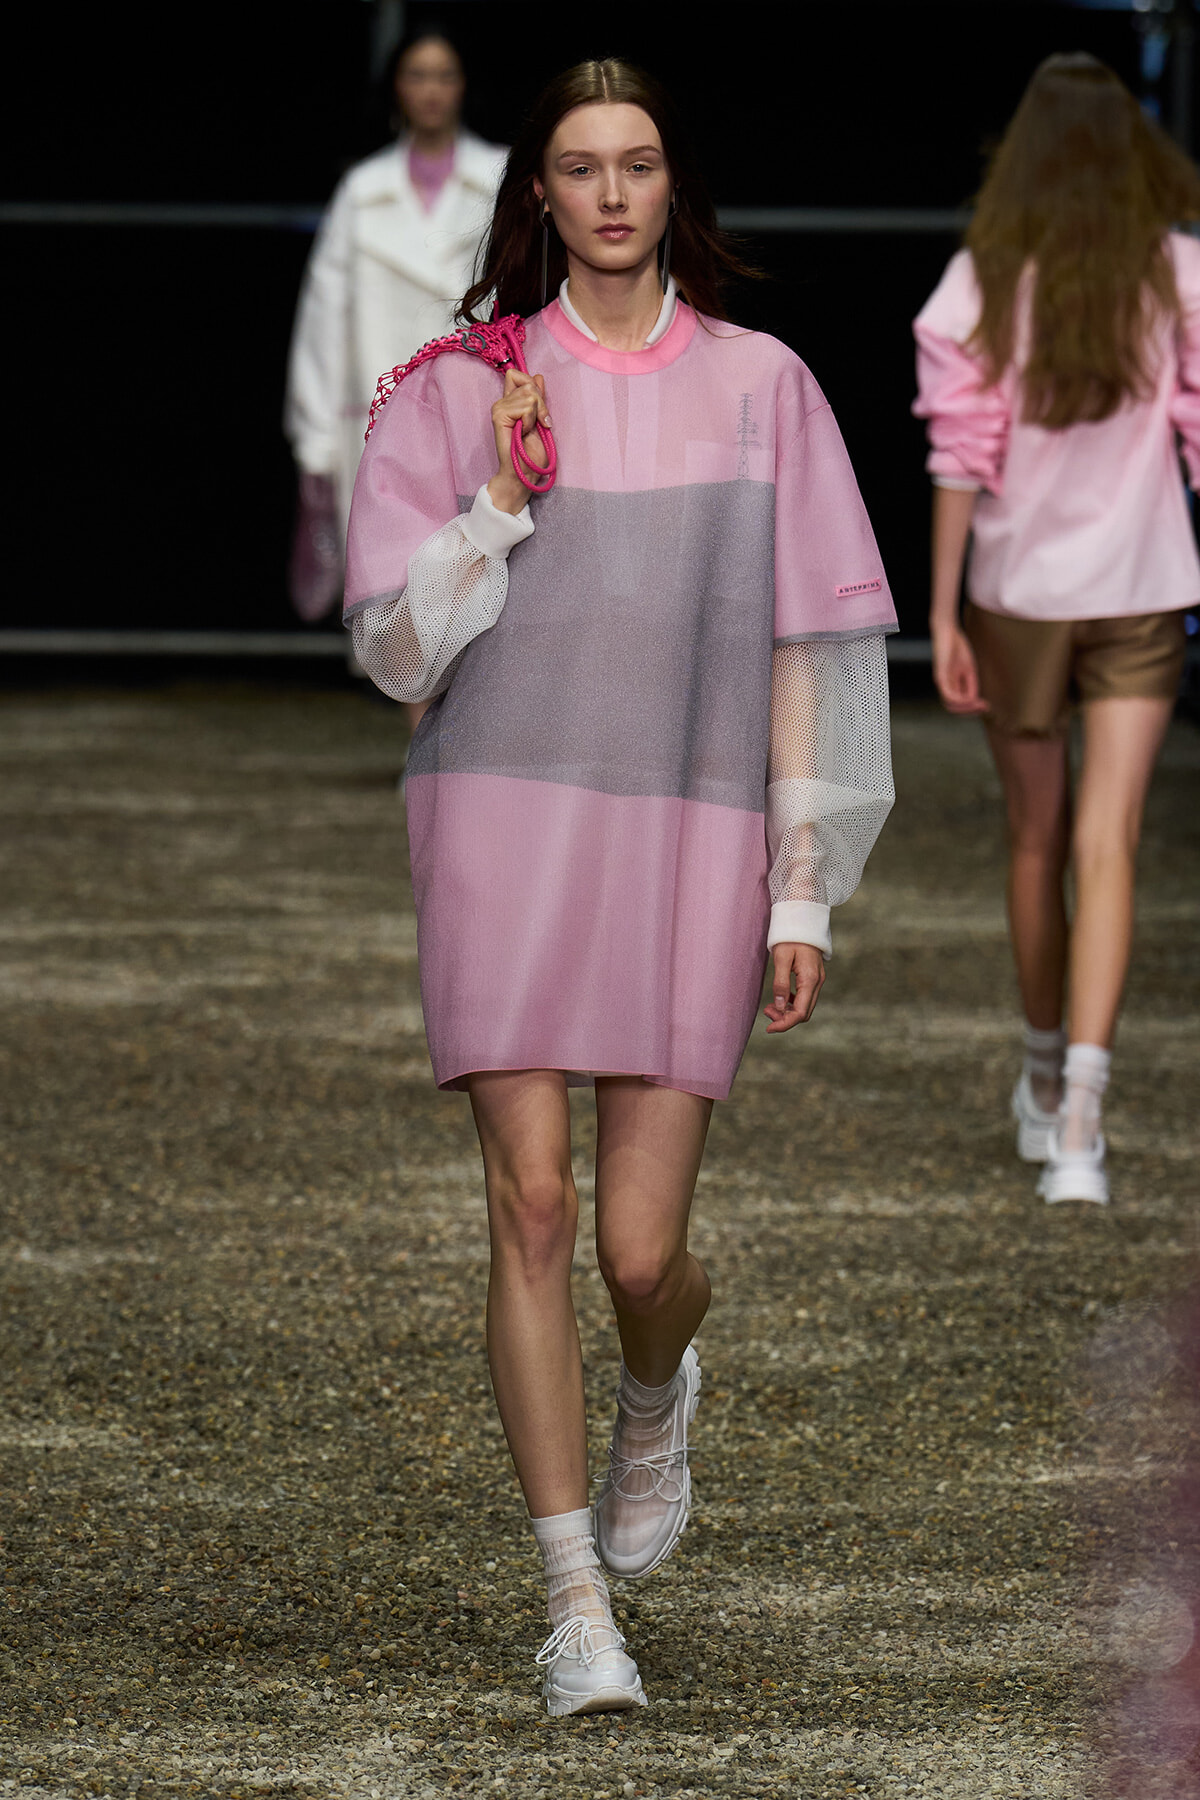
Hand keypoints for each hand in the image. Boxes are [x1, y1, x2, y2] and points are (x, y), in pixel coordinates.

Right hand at [487, 369, 550, 514]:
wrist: (525, 471)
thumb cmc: (533, 452)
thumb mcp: (541, 418)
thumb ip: (538, 398)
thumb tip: (538, 376)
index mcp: (510, 402)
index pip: (517, 374)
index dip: (531, 384)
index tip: (539, 407)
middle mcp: (502, 402)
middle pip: (528, 382)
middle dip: (541, 403)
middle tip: (539, 424)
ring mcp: (498, 408)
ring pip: (530, 394)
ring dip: (537, 414)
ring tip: (530, 430)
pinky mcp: (498, 415)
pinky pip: (525, 407)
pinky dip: (530, 420)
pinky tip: (523, 432)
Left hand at [763, 942, 824, 1033]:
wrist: (803, 919)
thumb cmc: (790, 936)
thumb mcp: (781, 958)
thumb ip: (781, 983)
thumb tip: (778, 1006)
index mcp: (810, 979)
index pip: (800, 1012)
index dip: (785, 1024)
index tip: (769, 1028)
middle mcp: (817, 982)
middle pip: (804, 1013)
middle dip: (785, 1019)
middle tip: (766, 1012)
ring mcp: (817, 980)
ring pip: (804, 1007)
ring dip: (787, 1012)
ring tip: (769, 1007)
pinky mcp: (813, 977)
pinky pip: (804, 998)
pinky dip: (791, 1003)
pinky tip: (779, 999)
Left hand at [931, 623, 988, 715]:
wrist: (948, 632)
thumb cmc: (957, 648)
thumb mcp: (968, 669)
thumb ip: (971, 684)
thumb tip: (975, 700)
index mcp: (951, 685)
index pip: (959, 704)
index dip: (972, 708)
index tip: (986, 706)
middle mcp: (944, 686)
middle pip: (953, 708)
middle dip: (969, 711)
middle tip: (984, 708)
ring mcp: (941, 682)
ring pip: (950, 704)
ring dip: (966, 707)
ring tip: (979, 705)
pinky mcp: (940, 676)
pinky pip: (947, 694)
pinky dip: (959, 700)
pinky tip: (970, 699)